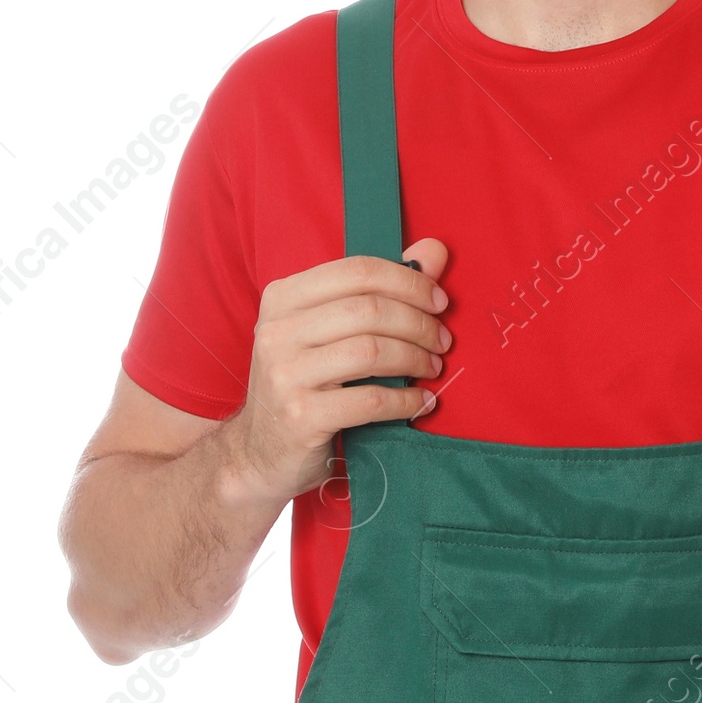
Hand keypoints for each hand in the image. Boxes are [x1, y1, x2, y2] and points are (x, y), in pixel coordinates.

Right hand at [224, 236, 450, 503]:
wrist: (260, 452)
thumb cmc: (304, 383)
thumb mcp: (329, 331)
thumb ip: (380, 289)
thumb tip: (435, 250)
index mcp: (283, 297)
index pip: (357, 270)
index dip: (408, 281)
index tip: (439, 301)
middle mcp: (277, 330)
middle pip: (369, 310)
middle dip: (418, 323)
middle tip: (442, 340)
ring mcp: (285, 374)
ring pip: (372, 352)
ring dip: (415, 359)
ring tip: (433, 368)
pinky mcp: (300, 417)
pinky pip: (371, 400)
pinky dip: (407, 400)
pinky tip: (422, 403)